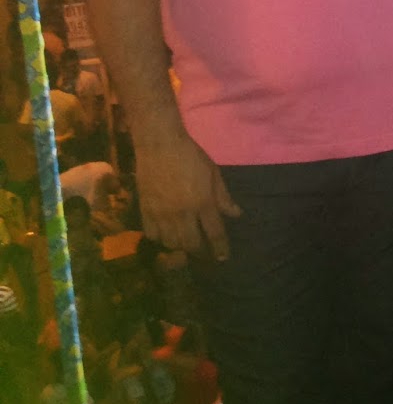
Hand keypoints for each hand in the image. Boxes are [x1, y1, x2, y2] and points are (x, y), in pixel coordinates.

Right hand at [135, 131, 239, 259]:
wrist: (159, 145)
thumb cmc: (191, 156)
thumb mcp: (213, 173)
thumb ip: (223, 197)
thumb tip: (236, 215)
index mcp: (203, 203)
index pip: (215, 233)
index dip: (220, 248)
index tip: (223, 258)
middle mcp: (182, 213)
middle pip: (191, 244)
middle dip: (200, 252)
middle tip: (204, 253)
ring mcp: (161, 213)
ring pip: (170, 243)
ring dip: (180, 247)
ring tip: (186, 244)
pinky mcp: (145, 210)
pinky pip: (151, 234)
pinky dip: (160, 238)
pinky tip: (166, 234)